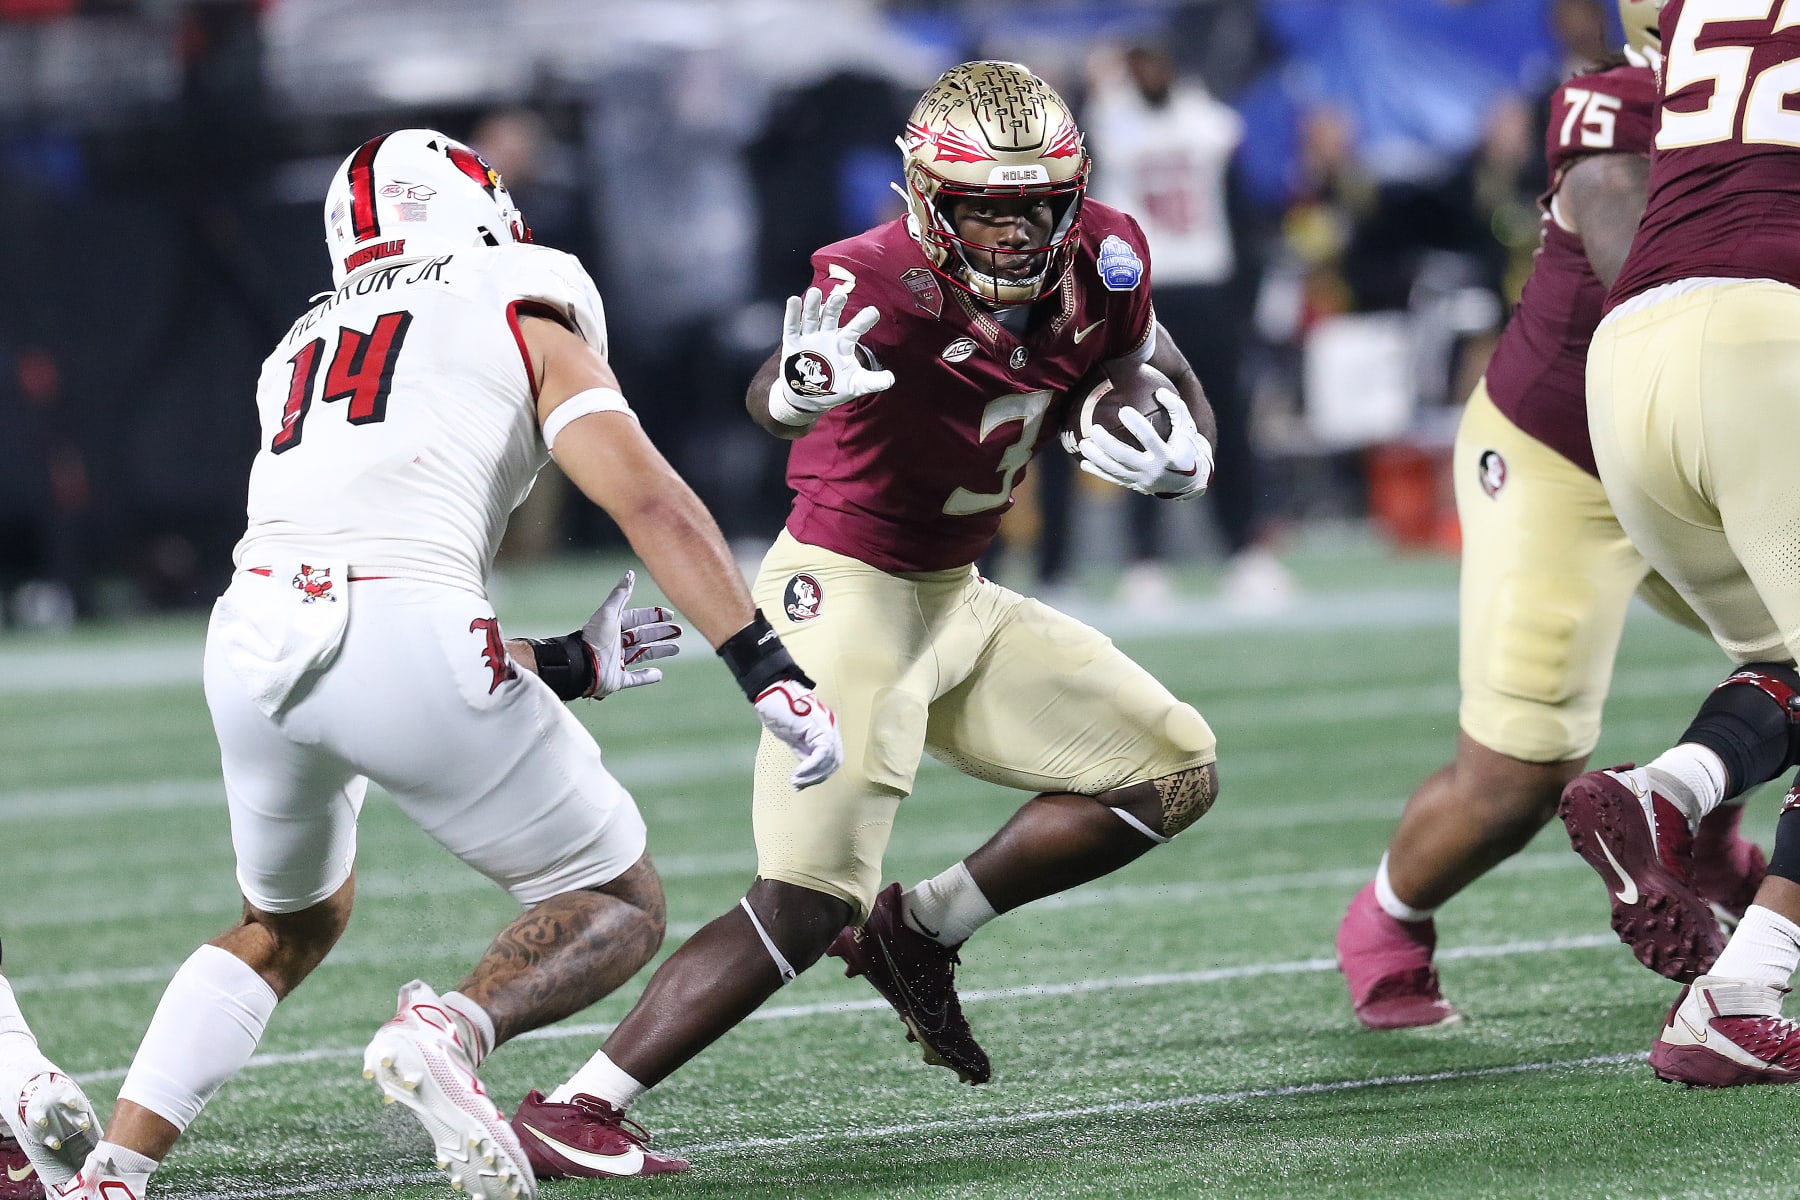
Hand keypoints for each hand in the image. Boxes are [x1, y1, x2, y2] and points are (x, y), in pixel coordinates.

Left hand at [580, 570, 681, 697]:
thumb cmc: (595, 637)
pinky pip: (634, 679)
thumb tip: (630, 574)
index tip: (669, 614)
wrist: (582, 666)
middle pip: (642, 636)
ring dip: (659, 651)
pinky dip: (647, 677)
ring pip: (642, 655)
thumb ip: (620, 595)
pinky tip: (659, 673)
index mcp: (614, 628)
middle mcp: (616, 644)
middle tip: (678, 630)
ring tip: (676, 648)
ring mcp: (617, 662)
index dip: (652, 616)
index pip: (636, 619)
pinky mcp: (617, 680)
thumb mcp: (608, 613)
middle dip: (660, 633)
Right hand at [752, 680, 843, 788]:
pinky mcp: (818, 726)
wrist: (769, 690)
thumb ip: (803, 751)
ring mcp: (827, 726)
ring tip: (796, 780)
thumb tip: (806, 773)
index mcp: (826, 729)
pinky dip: (811, 767)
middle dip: (818, 777)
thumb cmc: (778, 709)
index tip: (802, 783)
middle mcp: (831, 727)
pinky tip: (797, 773)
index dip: (820, 774)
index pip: (832, 758)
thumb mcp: (793, 737)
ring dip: (813, 775)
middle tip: (799, 784)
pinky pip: (822, 753)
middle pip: (835, 761)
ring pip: (830, 759)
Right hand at [768, 286, 895, 425]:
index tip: (874, 312)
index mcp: (843, 343)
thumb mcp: (855, 385)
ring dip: (813, 305)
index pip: (855, 329)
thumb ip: (872, 381)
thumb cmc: (835, 387)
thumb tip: (890, 379)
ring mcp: (809, 337)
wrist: (809, 397)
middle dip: (835, 306)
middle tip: (841, 296)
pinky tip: (794, 300)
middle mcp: (827, 335)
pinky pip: (792, 326)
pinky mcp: (793, 343)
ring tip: (816, 293)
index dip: (864, 320)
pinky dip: (793, 314)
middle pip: (831, 316)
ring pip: (811, 317)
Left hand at [1076, 388, 1213, 498]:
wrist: (1189, 480)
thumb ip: (1176, 407)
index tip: (1123, 410)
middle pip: (1125, 457)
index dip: (1137, 425)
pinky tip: (1083, 462)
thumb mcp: (1187, 427)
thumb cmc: (1186, 446)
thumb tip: (1159, 391)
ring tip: (1083, 444)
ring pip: (1115, 470)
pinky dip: (1098, 472)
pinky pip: (1113, 479)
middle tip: (1093, 429)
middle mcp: (1154, 470)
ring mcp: (1143, 480)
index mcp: (1168, 456)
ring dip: (1097, 458)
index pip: (1149, 439)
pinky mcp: (1135, 486)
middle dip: (1108, 444)